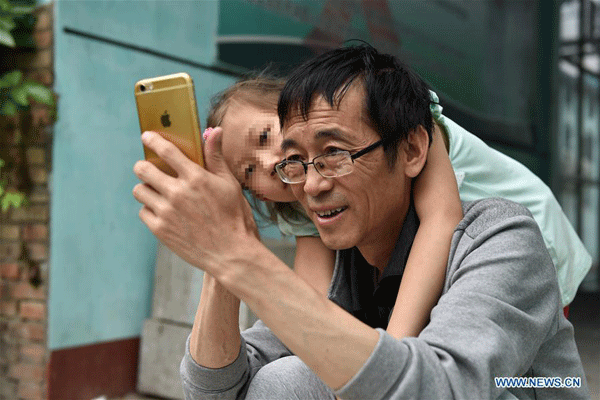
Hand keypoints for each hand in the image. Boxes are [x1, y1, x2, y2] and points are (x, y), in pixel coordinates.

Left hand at [132, 129, 259, 276]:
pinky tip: (164, 213)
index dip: (153, 140)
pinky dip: (150, 210)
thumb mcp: (229, 184)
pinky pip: (143, 212)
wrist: (231, 254)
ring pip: (139, 191)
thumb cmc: (235, 217)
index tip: (147, 137)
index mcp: (196, 178)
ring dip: (146, 189)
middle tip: (148, 169)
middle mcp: (177, 193)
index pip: (166, 151)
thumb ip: (216, 157)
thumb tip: (214, 131)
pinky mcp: (160, 229)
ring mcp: (166, 212)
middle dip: (143, 166)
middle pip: (143, 169)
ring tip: (157, 193)